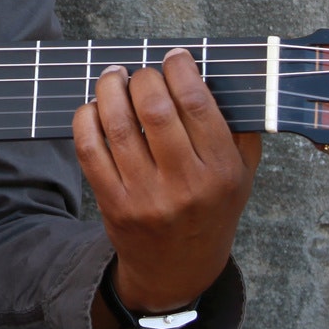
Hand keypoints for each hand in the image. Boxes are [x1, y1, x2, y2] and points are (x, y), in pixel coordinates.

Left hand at [73, 48, 260, 328]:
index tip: (175, 57)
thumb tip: (216, 72)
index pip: (197, 104)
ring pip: (117, 124)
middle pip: (154, 108)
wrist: (177, 271)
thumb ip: (239, 127)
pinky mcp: (113, 204)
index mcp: (221, 172)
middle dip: (144, 77)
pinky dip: (87, 118)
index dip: (180, 69)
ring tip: (114, 76)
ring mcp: (146, 197)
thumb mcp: (242, 175)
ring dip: (110, 89)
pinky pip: (90, 149)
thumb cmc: (210, 210)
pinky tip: (94, 107)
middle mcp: (185, 185)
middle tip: (142, 73)